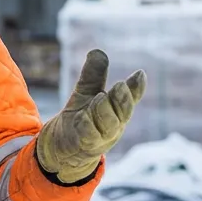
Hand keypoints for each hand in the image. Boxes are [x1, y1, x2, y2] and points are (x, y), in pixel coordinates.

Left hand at [37, 49, 145, 182]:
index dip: (136, 88)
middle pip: (122, 112)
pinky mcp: (83, 146)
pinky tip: (83, 116)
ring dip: (105, 111)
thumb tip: (97, 51)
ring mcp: (100, 138)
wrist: (62, 149)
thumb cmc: (81, 119)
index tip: (139, 74)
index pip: (129, 98)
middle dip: (123, 99)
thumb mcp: (85, 94)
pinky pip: (88, 137)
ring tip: (100, 96)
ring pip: (108, 125)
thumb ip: (93, 76)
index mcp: (117, 111)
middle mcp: (113, 125)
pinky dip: (88, 126)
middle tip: (121, 85)